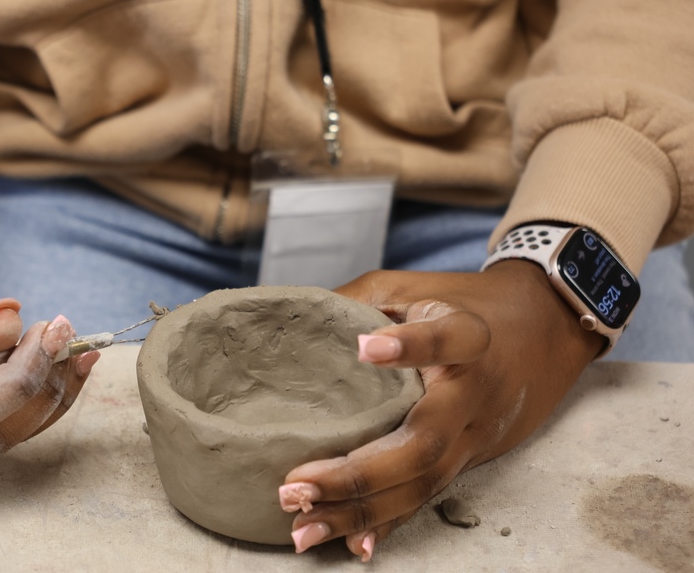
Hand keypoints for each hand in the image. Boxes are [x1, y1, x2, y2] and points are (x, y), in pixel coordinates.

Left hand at [277, 260, 602, 559]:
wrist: (544, 329)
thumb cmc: (462, 303)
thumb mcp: (409, 286)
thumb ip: (354, 300)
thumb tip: (287, 321)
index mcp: (467, 336)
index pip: (447, 340)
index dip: (411, 346)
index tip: (365, 346)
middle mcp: (473, 394)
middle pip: (423, 443)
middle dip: (357, 472)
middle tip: (296, 484)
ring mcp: (473, 435)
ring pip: (421, 484)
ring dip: (361, 511)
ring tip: (303, 523)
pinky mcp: (467, 459)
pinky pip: (426, 497)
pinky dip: (389, 524)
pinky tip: (351, 545)